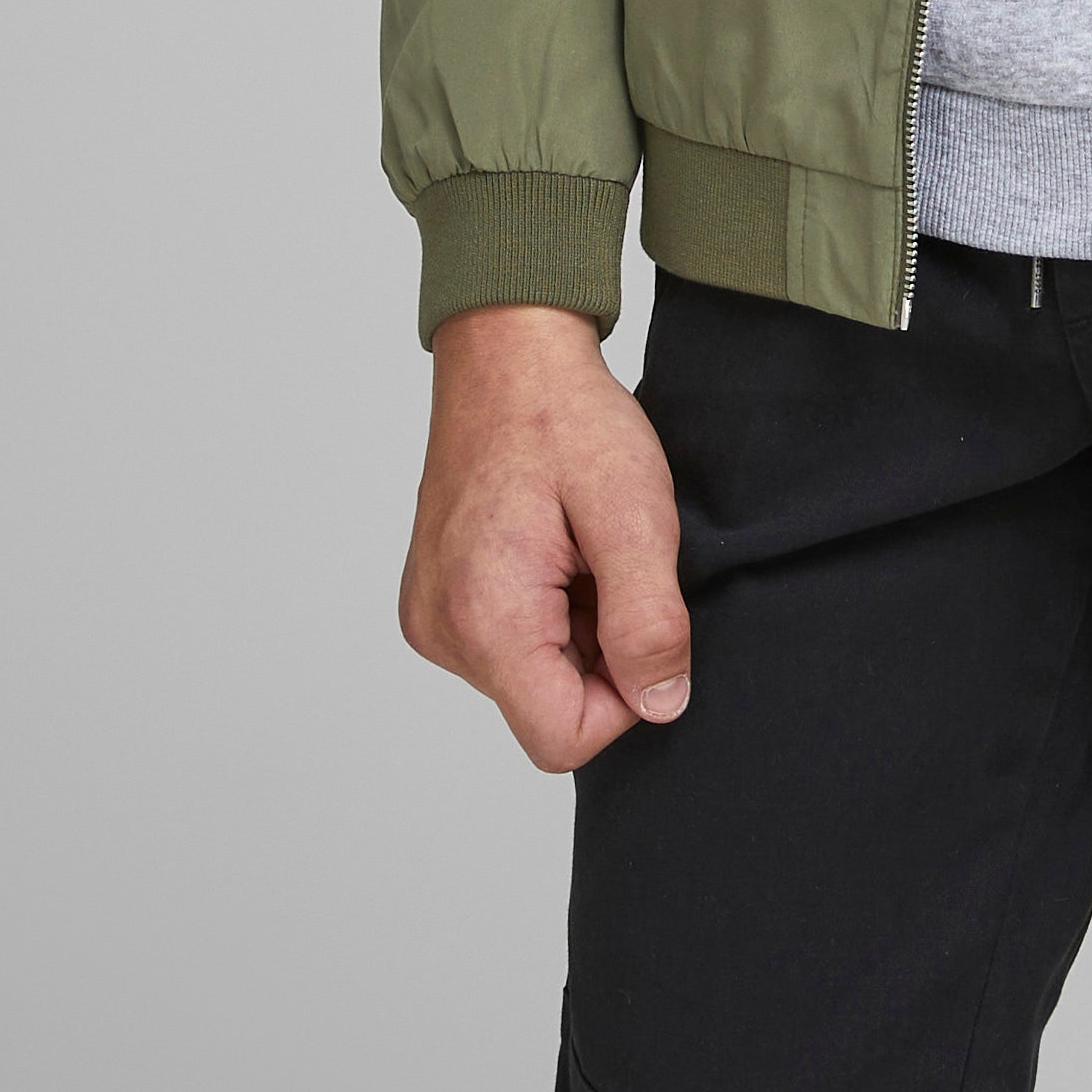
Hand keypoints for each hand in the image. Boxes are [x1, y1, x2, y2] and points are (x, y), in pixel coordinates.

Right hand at [399, 304, 690, 771]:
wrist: (507, 354)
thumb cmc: (565, 418)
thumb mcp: (634, 513)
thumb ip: (648, 622)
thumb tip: (660, 705)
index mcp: (483, 618)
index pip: (563, 738)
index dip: (625, 697)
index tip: (640, 617)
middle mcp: (441, 631)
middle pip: (547, 709)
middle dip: (600, 652)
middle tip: (608, 564)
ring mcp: (431, 617)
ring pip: (532, 678)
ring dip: (575, 629)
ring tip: (580, 547)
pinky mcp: (436, 601)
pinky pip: (507, 644)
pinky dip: (546, 610)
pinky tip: (554, 547)